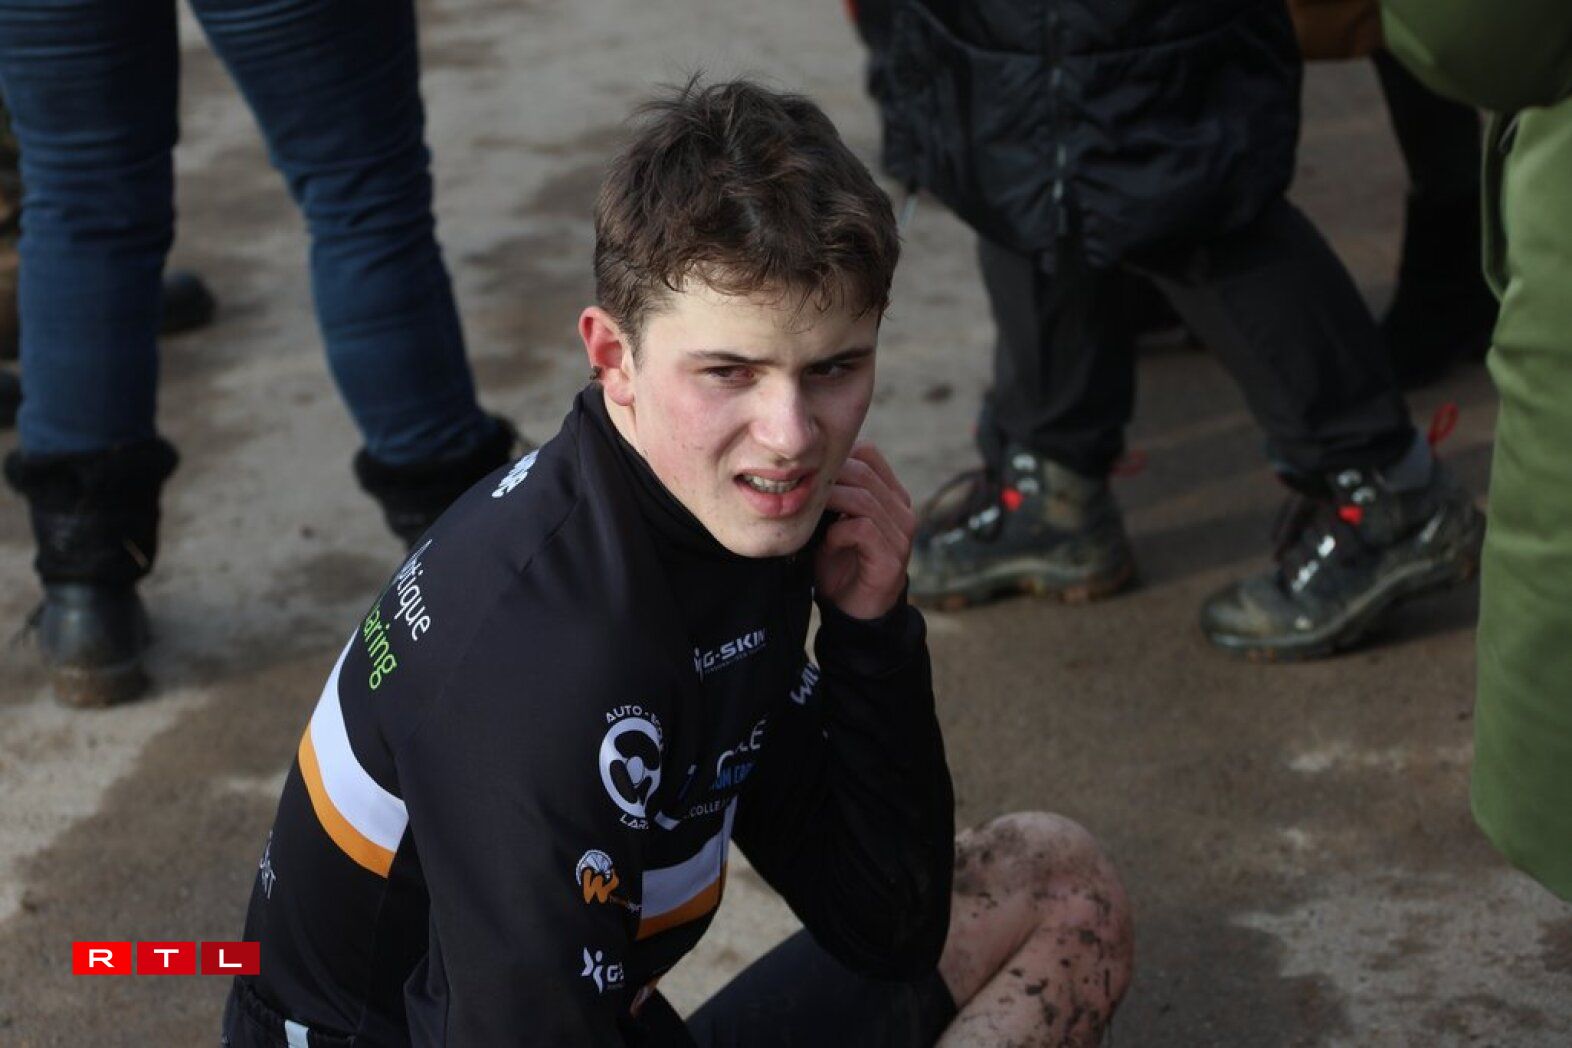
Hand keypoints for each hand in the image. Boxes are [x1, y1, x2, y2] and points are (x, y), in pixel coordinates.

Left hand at [814, 443, 915, 619]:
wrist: (854, 612)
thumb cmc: (841, 563)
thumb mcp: (835, 521)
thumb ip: (831, 494)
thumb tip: (801, 465)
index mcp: (892, 495)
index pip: (868, 453)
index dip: (836, 456)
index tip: (807, 473)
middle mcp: (903, 510)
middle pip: (862, 471)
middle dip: (826, 479)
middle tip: (800, 492)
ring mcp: (901, 534)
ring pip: (862, 498)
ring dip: (828, 504)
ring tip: (810, 516)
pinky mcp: (892, 557)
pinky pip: (862, 528)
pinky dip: (838, 532)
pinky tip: (827, 543)